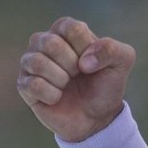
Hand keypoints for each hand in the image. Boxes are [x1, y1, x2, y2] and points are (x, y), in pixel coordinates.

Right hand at [17, 17, 135, 141]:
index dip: (86, 48)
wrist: (97, 118)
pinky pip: (33, 84)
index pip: (71, 28)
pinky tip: (57, 98)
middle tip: (78, 75)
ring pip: (37, 62)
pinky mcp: (24, 85)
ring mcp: (31, 62)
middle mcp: (44, 41)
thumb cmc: (106, 85)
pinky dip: (51, 94)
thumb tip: (84, 62)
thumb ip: (112, 50)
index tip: (92, 62)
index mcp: (66, 29)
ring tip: (67, 85)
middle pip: (51, 44)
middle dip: (72, 64)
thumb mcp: (122, 62)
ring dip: (60, 78)